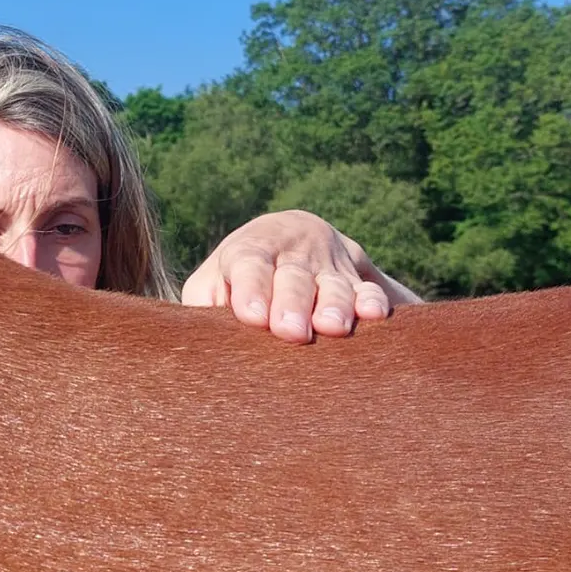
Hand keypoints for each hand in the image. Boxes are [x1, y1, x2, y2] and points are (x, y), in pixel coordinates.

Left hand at [181, 210, 421, 342]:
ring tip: (331, 328)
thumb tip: (196, 334)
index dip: (252, 289)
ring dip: (335, 305)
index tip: (253, 317)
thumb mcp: (213, 280)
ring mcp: (328, 266)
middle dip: (293, 303)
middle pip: (293, 277)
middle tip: (291, 331)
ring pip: (334, 285)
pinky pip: (370, 289)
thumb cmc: (238, 276)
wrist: (294, 237)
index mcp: (250, 250)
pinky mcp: (358, 278)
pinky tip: (374, 315)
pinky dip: (373, 301)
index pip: (249, 264)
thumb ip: (202, 302)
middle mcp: (292, 253)